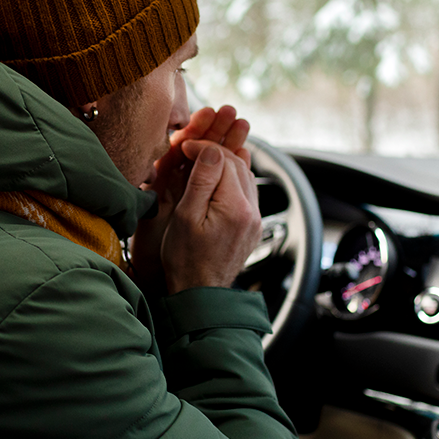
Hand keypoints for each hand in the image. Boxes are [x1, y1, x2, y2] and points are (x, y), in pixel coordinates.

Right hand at [129, 106, 250, 293]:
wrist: (199, 292)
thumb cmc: (186, 259)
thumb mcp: (185, 216)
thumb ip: (201, 180)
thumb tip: (212, 149)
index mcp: (234, 207)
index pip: (224, 159)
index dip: (203, 147)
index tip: (184, 146)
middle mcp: (251, 211)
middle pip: (237, 164)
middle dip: (215, 151)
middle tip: (191, 149)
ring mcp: (254, 219)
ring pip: (244, 175)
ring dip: (225, 163)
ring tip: (201, 160)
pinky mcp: (252, 225)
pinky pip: (246, 191)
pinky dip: (232, 179)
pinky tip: (216, 179)